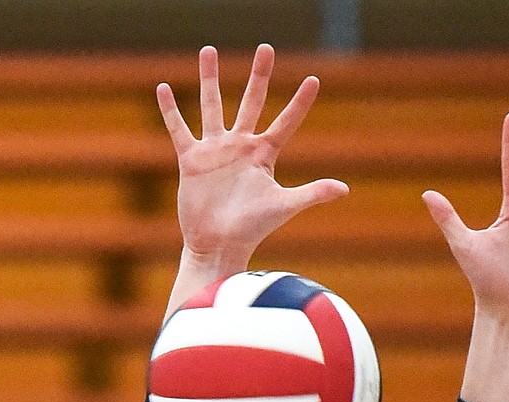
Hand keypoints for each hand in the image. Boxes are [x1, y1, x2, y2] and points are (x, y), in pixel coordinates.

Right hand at [158, 44, 348, 275]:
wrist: (218, 245)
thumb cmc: (253, 229)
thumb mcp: (284, 206)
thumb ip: (312, 193)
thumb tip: (344, 189)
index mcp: (264, 155)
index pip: (286, 122)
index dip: (300, 103)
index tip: (314, 80)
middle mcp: (240, 147)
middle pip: (252, 102)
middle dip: (259, 76)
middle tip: (266, 49)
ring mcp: (215, 150)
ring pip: (212, 105)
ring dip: (210, 79)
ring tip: (209, 50)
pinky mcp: (191, 159)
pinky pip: (179, 128)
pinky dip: (171, 110)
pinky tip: (164, 88)